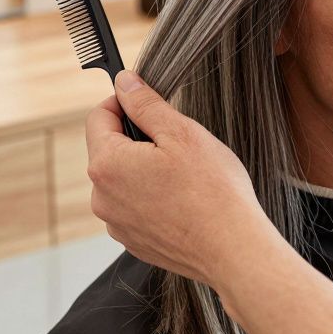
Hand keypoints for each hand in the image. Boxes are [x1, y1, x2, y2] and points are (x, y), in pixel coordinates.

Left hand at [85, 70, 274, 287]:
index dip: (123, 102)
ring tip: (184, 176)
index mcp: (107, 165)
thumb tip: (123, 83)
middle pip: (109, 149)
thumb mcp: (181, 133)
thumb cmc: (213, 191)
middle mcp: (102, 198)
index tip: (148, 102)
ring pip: (123, 179)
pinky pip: (134, 207)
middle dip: (137, 138)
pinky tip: (183, 200)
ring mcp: (116, 224)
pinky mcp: (133, 242)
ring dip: (144, 169)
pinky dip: (152, 198)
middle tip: (177, 143)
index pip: (98, 117)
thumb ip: (145, 104)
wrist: (233, 250)